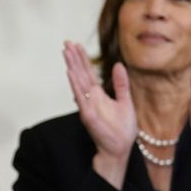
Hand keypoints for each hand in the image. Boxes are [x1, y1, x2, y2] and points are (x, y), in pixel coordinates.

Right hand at [63, 40, 134, 187]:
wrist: (120, 148)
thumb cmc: (122, 129)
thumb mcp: (125, 101)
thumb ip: (121, 84)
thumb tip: (118, 64)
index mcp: (99, 94)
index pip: (88, 72)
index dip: (82, 58)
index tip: (75, 44)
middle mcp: (91, 97)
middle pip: (80, 73)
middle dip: (73, 58)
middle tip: (66, 42)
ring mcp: (88, 105)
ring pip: (78, 82)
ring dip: (71, 66)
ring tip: (65, 52)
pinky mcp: (88, 114)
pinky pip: (80, 97)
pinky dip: (75, 85)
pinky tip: (70, 72)